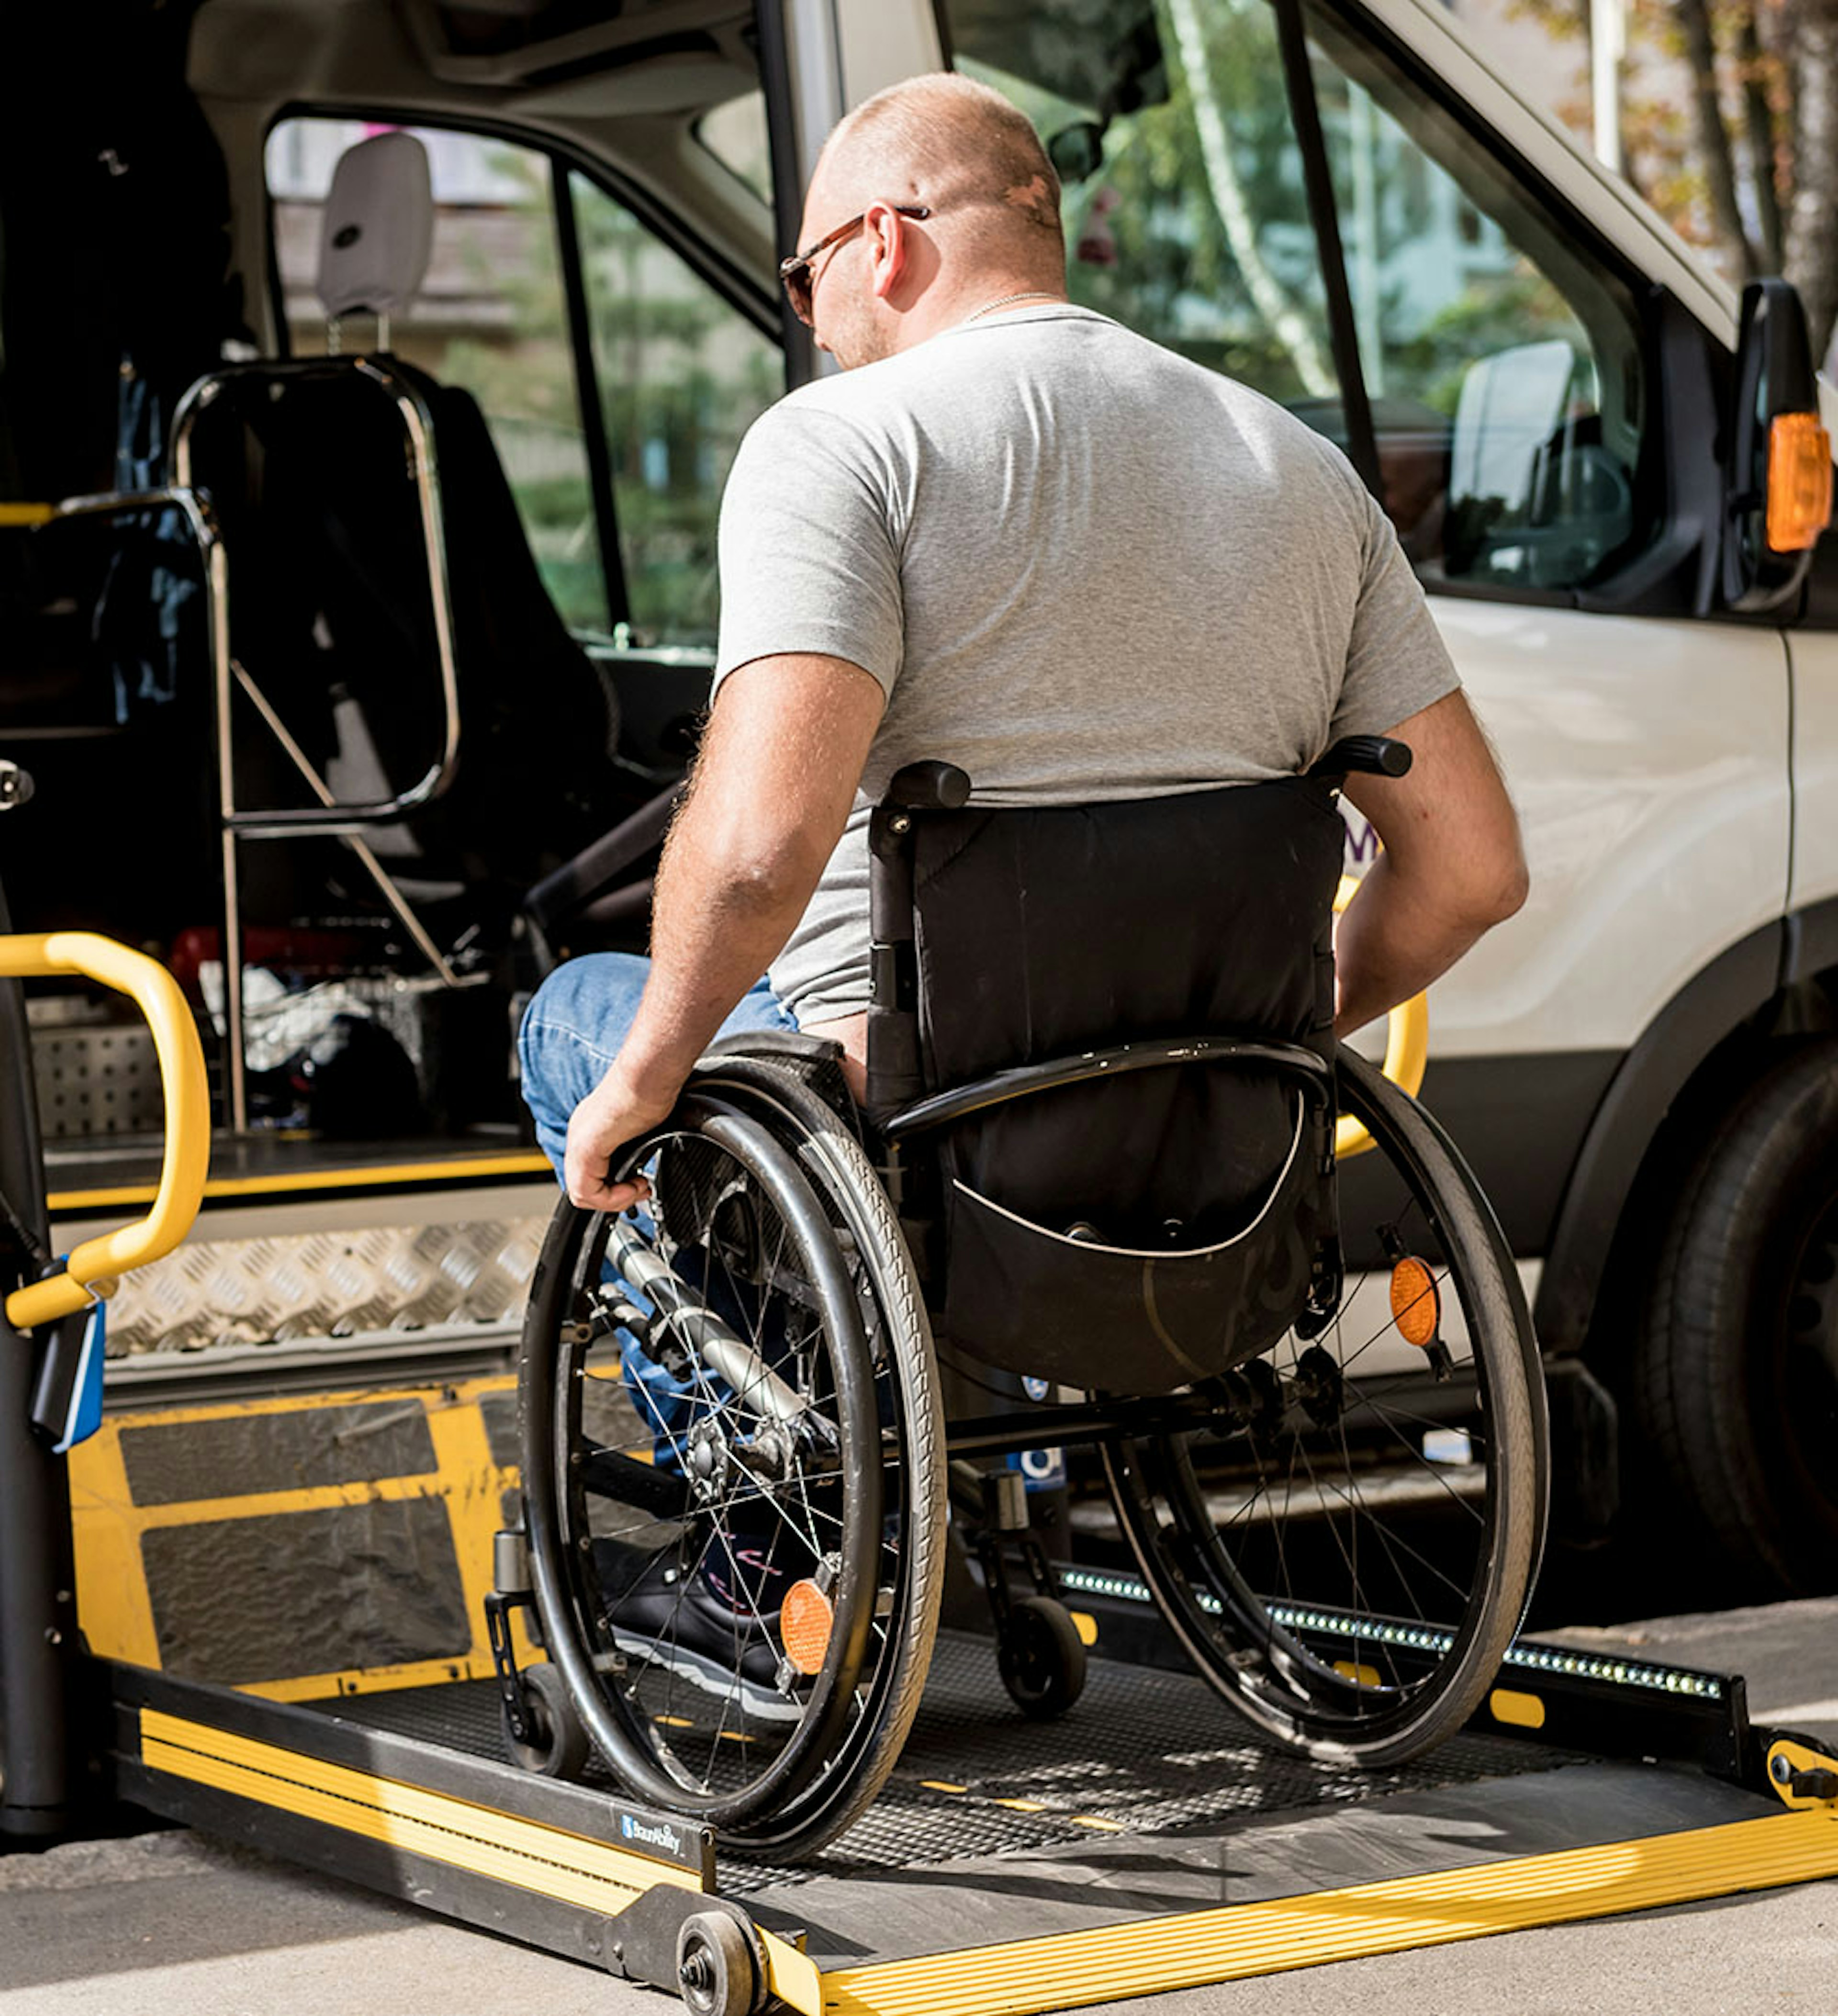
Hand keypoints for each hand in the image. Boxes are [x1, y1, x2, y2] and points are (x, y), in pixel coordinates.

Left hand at [563, 1063, 677, 1212]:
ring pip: (582, 1195)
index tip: (640, 1184)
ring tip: (639, 1189)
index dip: (615, 1187)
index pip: (590, 1173)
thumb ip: (634, 1144)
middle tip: (641, 1190)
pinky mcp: (585, 1148)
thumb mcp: (642, 1124)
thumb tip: (645, 1160)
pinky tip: (634, 1186)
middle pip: (584, 1188)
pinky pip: (587, 1191)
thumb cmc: (653, 1088)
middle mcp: (580, 1134)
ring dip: (615, 1200)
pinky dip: (612, 1198)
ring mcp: (579, 1141)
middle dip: (615, 1198)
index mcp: (591, 1129)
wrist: (649, 1074)